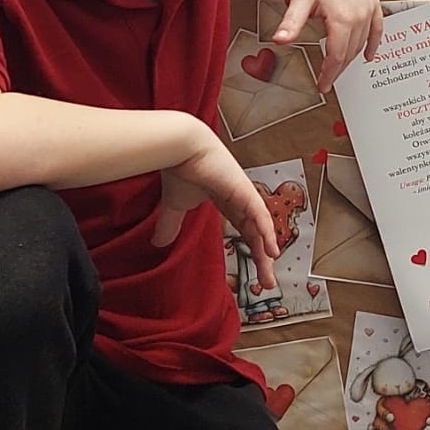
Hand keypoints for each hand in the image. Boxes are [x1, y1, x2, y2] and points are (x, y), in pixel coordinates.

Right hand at [152, 124, 279, 282]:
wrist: (180, 147)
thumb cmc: (180, 169)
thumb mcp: (175, 205)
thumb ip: (171, 224)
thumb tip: (158, 243)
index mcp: (228, 201)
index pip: (245, 230)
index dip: (251, 249)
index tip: (254, 271)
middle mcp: (240, 199)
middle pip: (256, 233)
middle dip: (261, 258)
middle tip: (266, 282)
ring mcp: (244, 194)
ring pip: (260, 228)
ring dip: (266, 251)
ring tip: (269, 274)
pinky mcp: (244, 190)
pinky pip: (259, 215)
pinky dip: (266, 232)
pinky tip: (271, 251)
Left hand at [272, 0, 384, 89]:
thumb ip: (292, 23)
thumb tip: (279, 41)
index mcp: (342, 19)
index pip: (336, 56)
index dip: (329, 74)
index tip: (322, 86)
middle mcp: (360, 16)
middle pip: (350, 53)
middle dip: (338, 69)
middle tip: (327, 80)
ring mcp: (369, 9)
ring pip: (362, 42)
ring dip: (351, 57)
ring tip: (339, 67)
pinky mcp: (374, 2)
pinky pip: (377, 29)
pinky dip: (373, 44)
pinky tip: (369, 55)